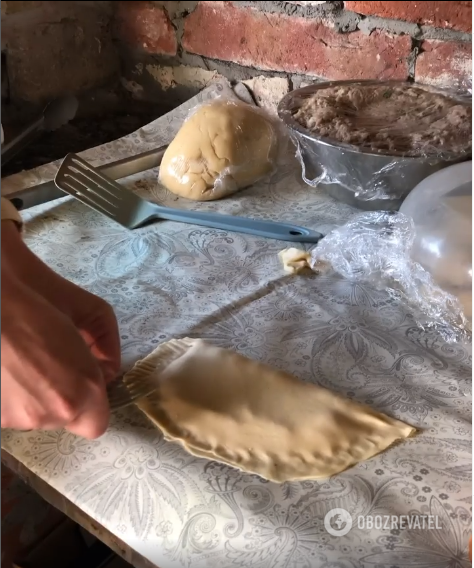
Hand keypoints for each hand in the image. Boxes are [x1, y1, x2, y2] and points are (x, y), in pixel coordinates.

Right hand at [1, 221, 120, 437]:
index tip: (83, 379)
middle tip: (48, 362)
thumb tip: (106, 369)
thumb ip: (108, 347)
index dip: (92, 402)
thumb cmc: (40, 295)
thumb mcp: (94, 311)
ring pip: (34, 416)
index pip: (96, 424)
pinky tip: (5, 368)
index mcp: (80, 392)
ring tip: (20, 360)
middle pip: (64, 418)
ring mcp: (14, 418)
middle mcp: (48, 414)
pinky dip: (9, 394)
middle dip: (62, 394)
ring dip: (33, 396)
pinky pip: (10, 410)